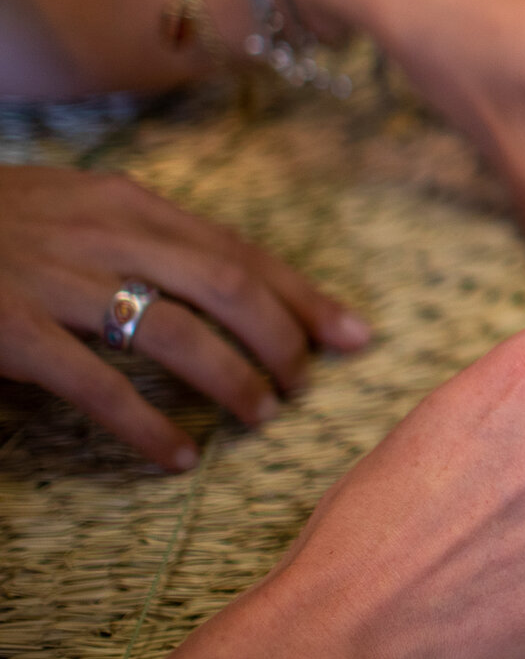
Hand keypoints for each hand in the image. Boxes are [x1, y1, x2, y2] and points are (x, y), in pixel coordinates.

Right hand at [0, 166, 368, 469]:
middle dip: (283, 338)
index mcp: (123, 202)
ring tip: (261, 416)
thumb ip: (133, 240)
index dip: (303, 294)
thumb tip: (207, 297)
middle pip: (228, 285)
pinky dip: (148, 424)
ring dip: (233, 379)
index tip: (355, 332)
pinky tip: (179, 456)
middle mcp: (102, 231)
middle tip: (308, 383)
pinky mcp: (9, 328)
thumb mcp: (66, 210)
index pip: (239, 248)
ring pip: (175, 332)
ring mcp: (55, 279)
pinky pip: (97, 384)